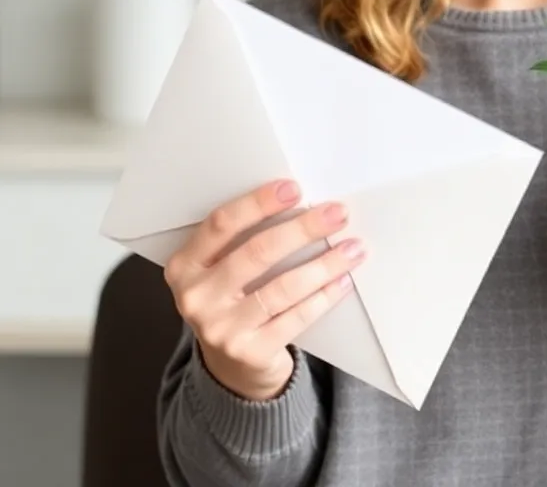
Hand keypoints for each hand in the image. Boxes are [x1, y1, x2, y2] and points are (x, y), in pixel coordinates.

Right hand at [164, 178, 365, 400]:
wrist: (231, 366)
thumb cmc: (233, 300)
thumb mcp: (221, 270)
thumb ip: (244, 241)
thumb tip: (302, 205)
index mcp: (185, 265)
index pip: (221, 224)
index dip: (258, 203)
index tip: (294, 188)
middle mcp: (196, 297)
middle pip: (257, 252)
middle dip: (304, 229)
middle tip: (338, 214)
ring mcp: (221, 329)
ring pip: (282, 286)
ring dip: (324, 264)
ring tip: (353, 248)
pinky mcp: (249, 353)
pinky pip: (296, 317)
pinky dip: (324, 296)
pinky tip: (343, 280)